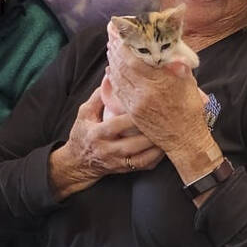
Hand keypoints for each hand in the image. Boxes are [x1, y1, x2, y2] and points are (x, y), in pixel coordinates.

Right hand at [47, 88, 166, 199]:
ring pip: (141, 158)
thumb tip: (111, 76)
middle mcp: (107, 150)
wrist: (77, 163)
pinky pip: (145, 165)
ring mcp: (117, 162)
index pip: (117, 125)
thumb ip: (98, 96)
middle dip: (149, 134)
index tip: (148, 106)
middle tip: (165, 121)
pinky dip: (156, 158)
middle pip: (132, 144)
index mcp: (97, 134)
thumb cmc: (82, 134)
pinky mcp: (125, 170)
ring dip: (157, 147)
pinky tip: (164, 147)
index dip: (133, 117)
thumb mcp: (84, 113)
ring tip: (169, 133)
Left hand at [104, 29, 219, 183]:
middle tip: (112, 36)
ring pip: (118, 78)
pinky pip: (119, 91)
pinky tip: (112, 70)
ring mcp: (136, 104)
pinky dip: (114, 78)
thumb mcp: (188, 84)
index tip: (119, 33)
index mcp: (159, 83)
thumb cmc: (190, 110)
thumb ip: (178, 66)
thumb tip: (171, 50)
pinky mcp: (132, 112)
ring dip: (113, 62)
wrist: (184, 139)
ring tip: (111, 49)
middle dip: (115, 49)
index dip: (124, 45)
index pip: (134, 60)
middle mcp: (144, 93)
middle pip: (122, 66)